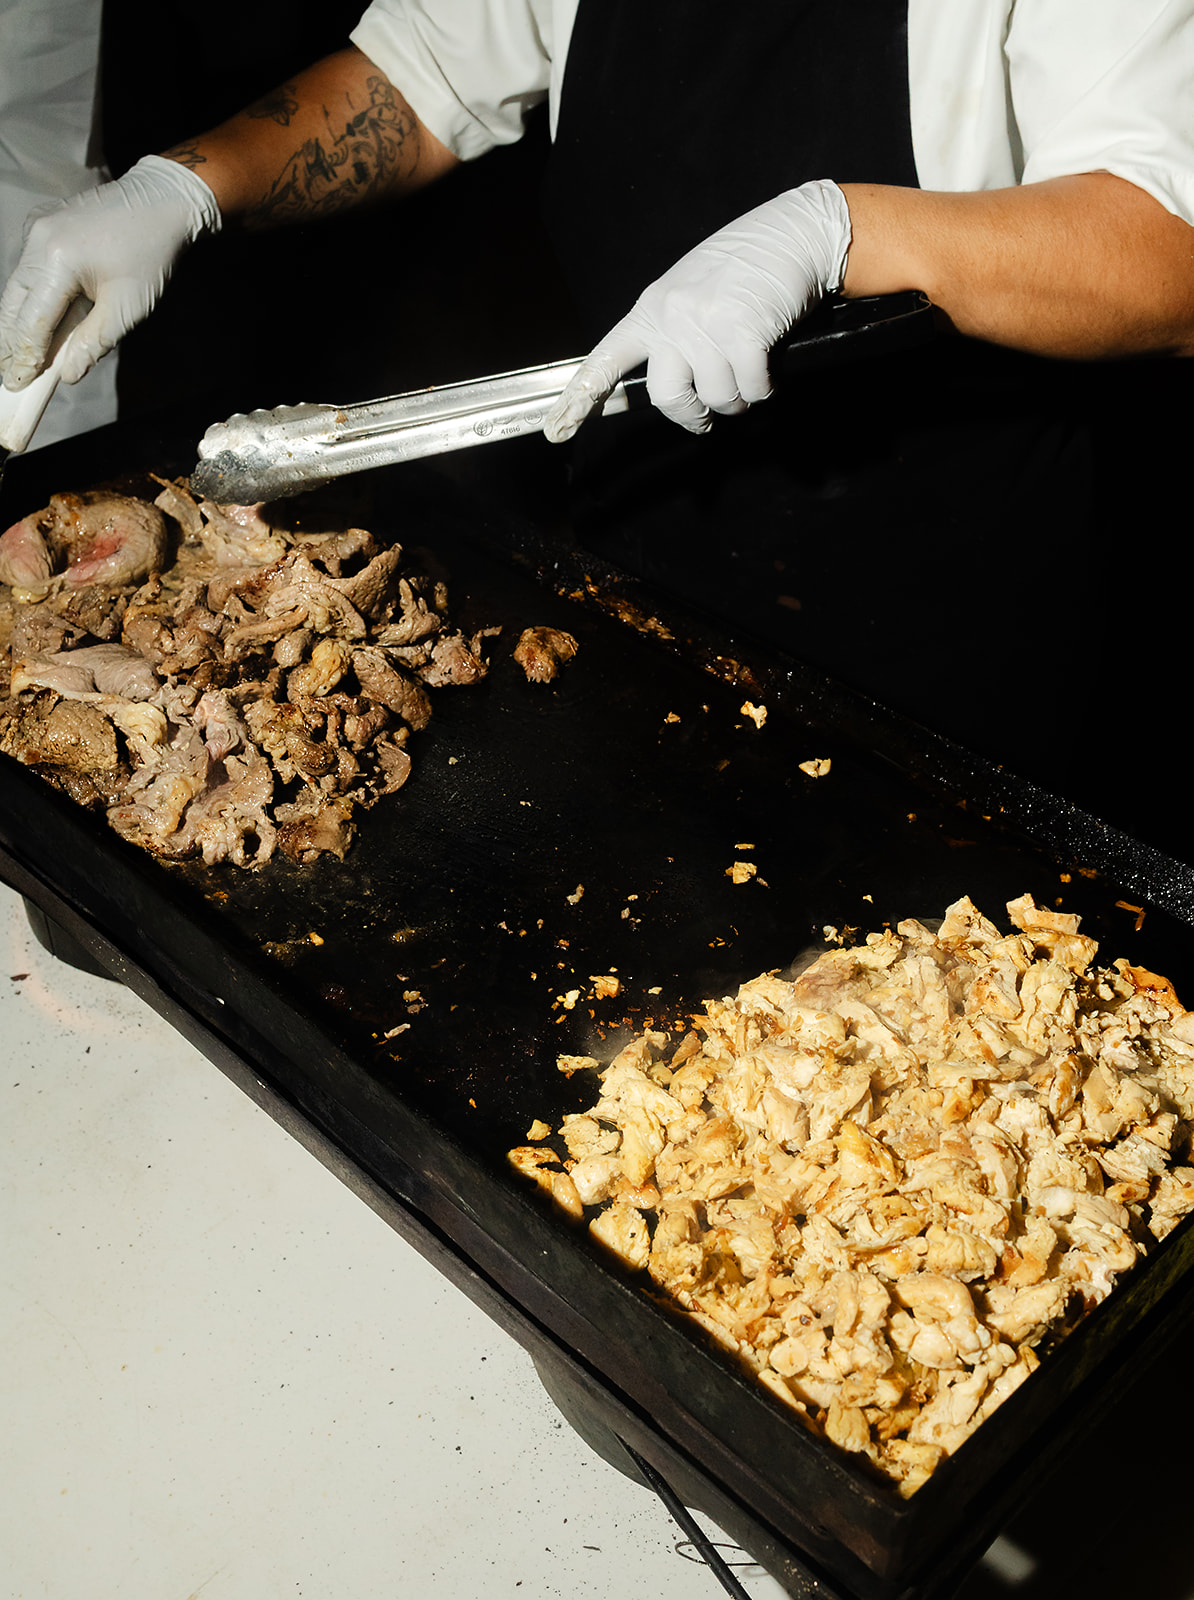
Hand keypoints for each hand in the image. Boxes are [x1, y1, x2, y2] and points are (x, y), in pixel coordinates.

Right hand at [0, 155, 221, 390]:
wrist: (161, 202)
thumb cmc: (151, 254)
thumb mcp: (128, 308)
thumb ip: (92, 343)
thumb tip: (67, 374)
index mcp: (57, 259)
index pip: (32, 321)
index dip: (25, 357)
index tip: (17, 385)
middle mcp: (37, 240)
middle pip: (12, 304)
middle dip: (11, 343)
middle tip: (10, 378)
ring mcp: (36, 230)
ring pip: (17, 288)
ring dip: (19, 323)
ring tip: (20, 358)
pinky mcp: (43, 228)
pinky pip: (29, 272)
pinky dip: (31, 301)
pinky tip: (37, 326)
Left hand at [544, 179, 851, 441]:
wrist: (793, 232)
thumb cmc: (748, 265)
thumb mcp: (694, 291)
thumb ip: (676, 332)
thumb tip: (680, 384)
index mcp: (652, 309)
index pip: (606, 359)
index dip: (580, 398)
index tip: (557, 428)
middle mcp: (671, 316)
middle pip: (666, 397)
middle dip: (692, 416)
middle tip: (709, 416)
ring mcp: (705, 323)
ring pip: (715, 397)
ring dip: (738, 398)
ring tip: (749, 374)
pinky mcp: (742, 332)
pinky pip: (749, 389)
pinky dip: (763, 388)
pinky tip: (768, 369)